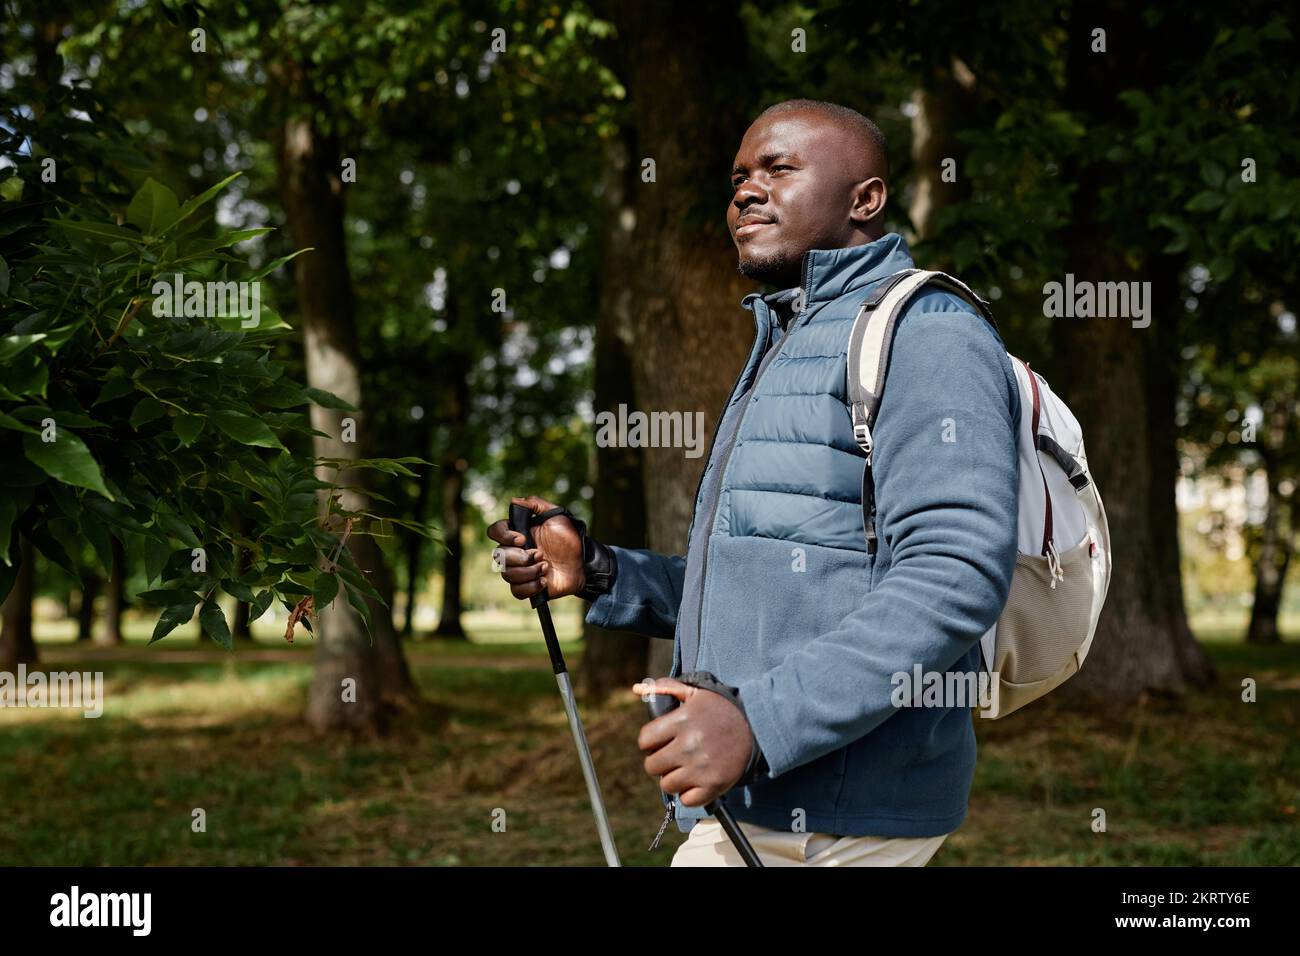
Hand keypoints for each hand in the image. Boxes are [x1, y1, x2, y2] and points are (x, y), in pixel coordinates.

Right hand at [485, 495, 585, 599]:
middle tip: (541, 554)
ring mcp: (520, 570)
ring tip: (546, 567)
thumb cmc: (569, 538)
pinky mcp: (528, 587)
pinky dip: (530, 587)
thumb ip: (536, 504)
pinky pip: (516, 591)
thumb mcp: (556, 515)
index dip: (504, 536)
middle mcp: (515, 552)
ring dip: (529, 572)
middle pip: (499, 557)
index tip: (522, 539)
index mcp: (518, 534)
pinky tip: (544, 581)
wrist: (583, 562)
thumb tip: (514, 501)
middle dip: (521, 557)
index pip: (495, 532)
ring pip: (508, 575)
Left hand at [632, 677, 754, 806]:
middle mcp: (690, 745)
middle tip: (673, 755)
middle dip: (660, 761)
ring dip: (673, 778)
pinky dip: (689, 794)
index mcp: (682, 720)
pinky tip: (697, 781)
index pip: (644, 740)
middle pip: (652, 766)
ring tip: (685, 768)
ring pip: (667, 785)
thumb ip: (666, 687)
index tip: (661, 741)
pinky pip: (686, 800)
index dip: (650, 741)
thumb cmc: (721, 709)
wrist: (757, 727)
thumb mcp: (696, 692)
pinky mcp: (714, 785)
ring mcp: (702, 767)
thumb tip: (637, 689)